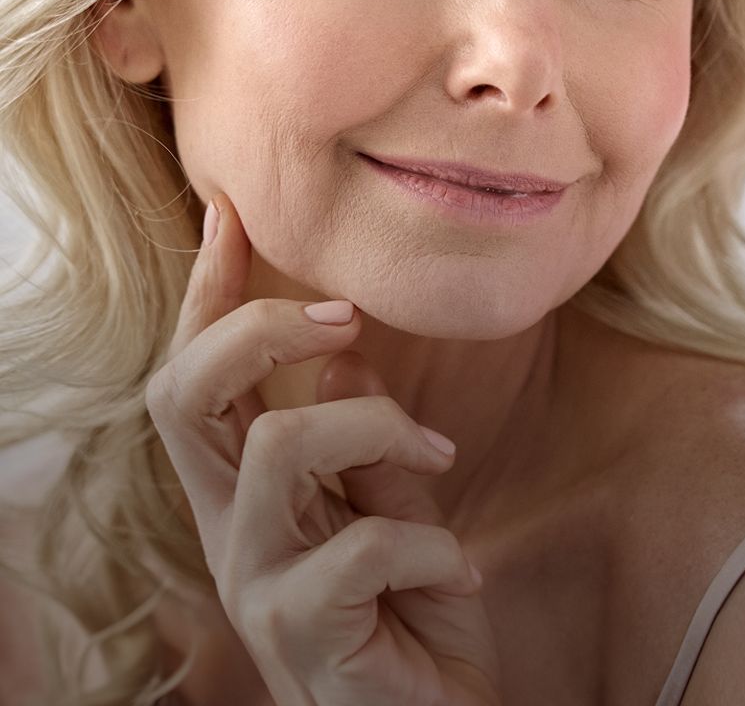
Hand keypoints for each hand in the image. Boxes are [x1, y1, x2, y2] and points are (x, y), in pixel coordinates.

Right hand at [145, 192, 501, 705]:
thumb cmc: (414, 618)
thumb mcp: (397, 508)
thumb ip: (364, 442)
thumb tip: (343, 357)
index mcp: (241, 491)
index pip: (196, 373)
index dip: (206, 291)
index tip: (227, 211)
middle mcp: (226, 529)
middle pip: (184, 393)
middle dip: (259, 327)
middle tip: (345, 315)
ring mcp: (252, 582)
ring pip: (278, 447)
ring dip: (377, 426)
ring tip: (437, 453)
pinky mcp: (298, 632)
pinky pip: (359, 542)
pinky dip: (428, 538)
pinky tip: (460, 569)